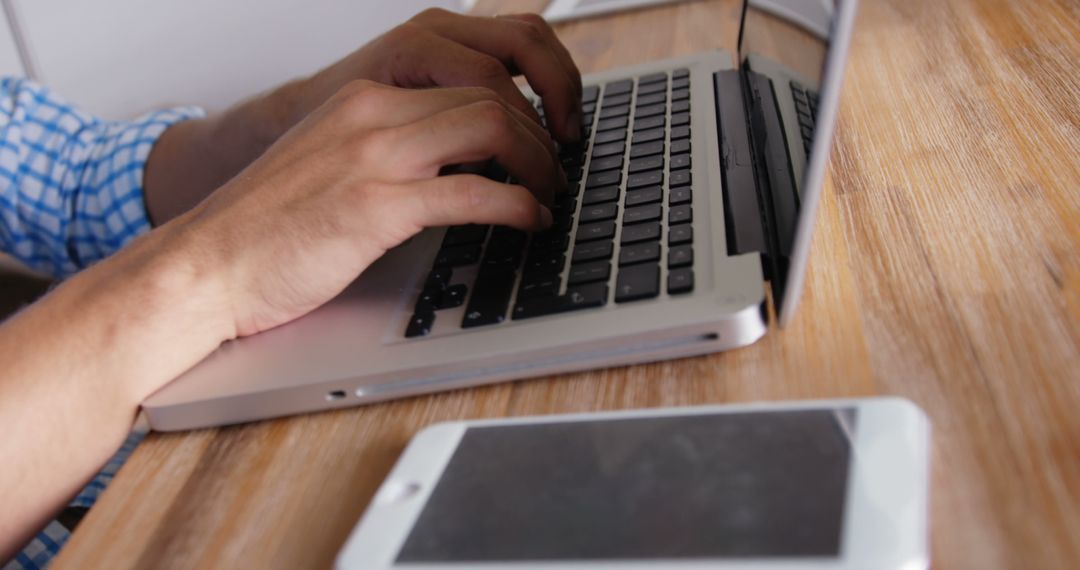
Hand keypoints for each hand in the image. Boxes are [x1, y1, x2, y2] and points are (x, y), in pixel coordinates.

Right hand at [143, 9, 581, 224]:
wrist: (204, 267)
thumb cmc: (268, 230)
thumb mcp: (333, 167)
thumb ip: (391, 154)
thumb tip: (460, 168)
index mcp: (365, 100)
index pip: (468, 76)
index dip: (523, 103)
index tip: (544, 135)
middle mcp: (373, 113)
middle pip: (491, 94)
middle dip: (542, 133)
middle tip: (559, 169)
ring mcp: (373, 156)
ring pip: (492, 127)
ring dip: (539, 163)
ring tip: (551, 193)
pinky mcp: (375, 205)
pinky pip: (473, 191)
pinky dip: (517, 205)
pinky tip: (529, 221)